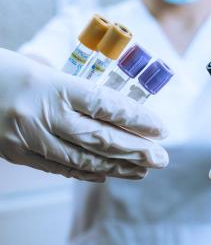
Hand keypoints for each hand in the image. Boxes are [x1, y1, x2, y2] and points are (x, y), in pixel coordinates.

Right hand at [0, 48, 168, 181]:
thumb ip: (76, 91)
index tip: (160, 127)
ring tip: (142, 170)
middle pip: (100, 137)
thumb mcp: (42, 70)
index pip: (105, 104)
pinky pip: (59, 167)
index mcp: (51, 84)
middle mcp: (41, 114)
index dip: (136, 118)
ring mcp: (28, 138)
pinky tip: (106, 175)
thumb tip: (113, 111)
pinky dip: (87, 172)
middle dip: (135, 149)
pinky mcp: (18, 154)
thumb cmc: (3, 71)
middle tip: (161, 158)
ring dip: (117, 166)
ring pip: (83, 157)